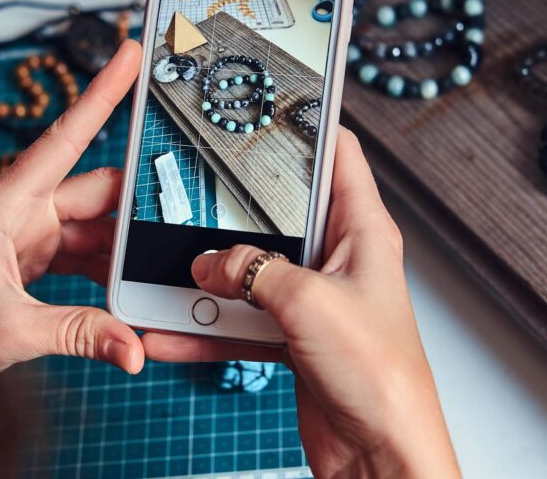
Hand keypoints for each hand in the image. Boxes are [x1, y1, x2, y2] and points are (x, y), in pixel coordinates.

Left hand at [0, 40, 144, 374]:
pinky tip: (123, 294)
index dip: (100, 95)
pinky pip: (82, 252)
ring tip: (146, 279)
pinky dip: (105, 271)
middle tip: (169, 234)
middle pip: (93, 192)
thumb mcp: (10, 331)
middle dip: (133, 214)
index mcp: (2, 206)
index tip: (128, 53)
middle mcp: (17, 210)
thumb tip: (132, 347)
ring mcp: (26, 232)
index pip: (63, 140)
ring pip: (93, 226)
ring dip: (120, 253)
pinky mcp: (32, 256)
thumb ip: (78, 333)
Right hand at [142, 129, 459, 476]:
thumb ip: (252, 271)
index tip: (266, 101)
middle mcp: (338, 259)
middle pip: (278, 213)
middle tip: (190, 189)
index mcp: (363, 231)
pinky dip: (206, 327)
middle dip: (232, 207)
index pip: (338, 155)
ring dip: (208, 276)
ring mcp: (313, 299)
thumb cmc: (381, 376)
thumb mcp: (308, 303)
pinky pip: (239, 321)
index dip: (306, 123)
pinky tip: (170, 331)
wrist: (380, 451)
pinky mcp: (292, 337)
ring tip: (165, 270)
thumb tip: (209, 261)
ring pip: (249, 271)